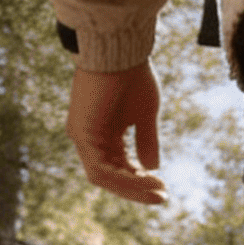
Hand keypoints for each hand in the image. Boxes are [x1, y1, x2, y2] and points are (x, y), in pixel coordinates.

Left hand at [67, 62, 165, 204]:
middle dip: (137, 189)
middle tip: (163, 196)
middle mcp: (87, 137)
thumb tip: (151, 167)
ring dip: (132, 187)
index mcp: (101, 133)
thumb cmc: (131, 75)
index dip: (139, 181)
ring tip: (158, 192)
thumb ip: (146, 141)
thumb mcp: (144, 115)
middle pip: (109, 176)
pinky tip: (145, 178)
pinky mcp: (80, 134)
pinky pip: (100, 169)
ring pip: (104, 177)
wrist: (118, 48)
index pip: (117, 167)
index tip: (163, 188)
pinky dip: (122, 178)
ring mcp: (81, 136)